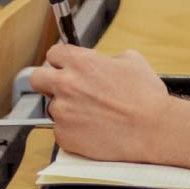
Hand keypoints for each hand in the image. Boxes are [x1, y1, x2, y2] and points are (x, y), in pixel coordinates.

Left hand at [31, 46, 179, 162]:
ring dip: (67, 108)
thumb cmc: (146, 96)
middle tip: (65, 87)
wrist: (152, 129)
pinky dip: (74, 129)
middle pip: (37, 78)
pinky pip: (61, 129)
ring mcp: (62, 112)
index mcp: (82, 63)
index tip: (66, 65)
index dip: (62, 59)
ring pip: (52, 106)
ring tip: (92, 113)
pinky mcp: (63, 135)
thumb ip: (108, 59)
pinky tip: (94, 128)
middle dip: (48, 81)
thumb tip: (101, 63)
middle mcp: (66, 85)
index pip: (54, 53)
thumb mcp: (134, 61)